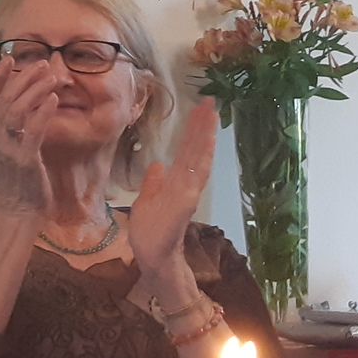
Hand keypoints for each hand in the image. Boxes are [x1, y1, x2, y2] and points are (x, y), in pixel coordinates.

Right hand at [0, 56, 59, 212]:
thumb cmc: (21, 175)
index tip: (9, 58)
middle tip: (43, 63)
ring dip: (35, 91)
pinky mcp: (24, 159)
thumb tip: (26, 95)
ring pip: (17, 111)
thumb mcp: (12, 144)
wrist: (21, 208)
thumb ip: (15, 122)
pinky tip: (53, 100)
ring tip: (52, 77)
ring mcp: (8, 148)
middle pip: (6, 99)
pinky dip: (42, 113)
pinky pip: (32, 131)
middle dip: (24, 78)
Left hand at [130, 98, 218, 284]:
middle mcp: (186, 183)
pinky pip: (196, 174)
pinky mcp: (186, 200)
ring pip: (199, 157)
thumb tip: (158, 163)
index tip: (199, 109)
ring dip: (205, 135)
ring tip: (211, 112)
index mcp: (177, 182)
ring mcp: (188, 191)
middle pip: (195, 149)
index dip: (193, 130)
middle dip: (202, 125)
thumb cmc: (150, 233)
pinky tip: (208, 140)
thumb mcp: (146, 200)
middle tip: (209, 100)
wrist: (153, 257)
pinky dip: (203, 157)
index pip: (187, 151)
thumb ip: (154, 183)